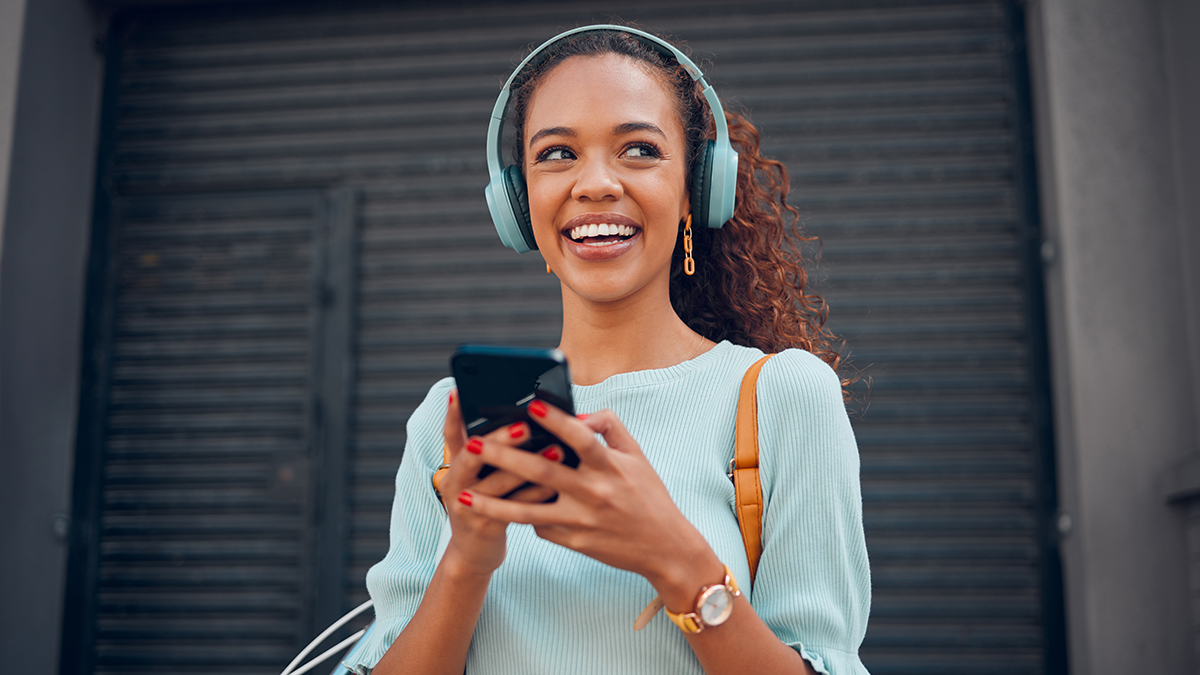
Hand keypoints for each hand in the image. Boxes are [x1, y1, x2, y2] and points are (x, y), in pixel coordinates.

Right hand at [437, 391, 565, 576]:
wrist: (474, 551)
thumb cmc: (486, 502)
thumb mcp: (478, 475)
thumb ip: (492, 450)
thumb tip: (525, 417)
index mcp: (455, 464)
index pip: (452, 433)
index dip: (454, 413)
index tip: (461, 390)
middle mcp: (455, 482)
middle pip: (472, 455)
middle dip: (499, 439)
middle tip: (525, 426)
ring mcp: (467, 505)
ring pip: (496, 482)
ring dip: (528, 465)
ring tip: (556, 450)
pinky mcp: (484, 525)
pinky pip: (514, 508)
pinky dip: (537, 494)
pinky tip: (558, 483)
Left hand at [456, 400, 717, 599]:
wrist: (664, 548)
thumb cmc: (649, 497)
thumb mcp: (637, 457)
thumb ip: (609, 428)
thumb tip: (578, 414)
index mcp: (610, 466)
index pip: (580, 437)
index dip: (555, 420)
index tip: (530, 404)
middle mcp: (593, 493)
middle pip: (542, 472)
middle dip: (504, 457)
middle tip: (474, 444)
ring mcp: (581, 521)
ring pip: (528, 511)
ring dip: (493, 503)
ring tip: (464, 496)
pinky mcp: (573, 542)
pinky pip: (539, 526)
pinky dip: (522, 514)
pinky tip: (500, 508)